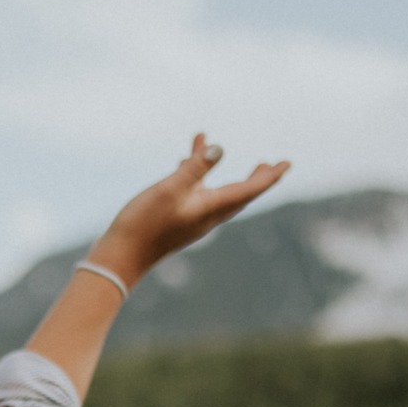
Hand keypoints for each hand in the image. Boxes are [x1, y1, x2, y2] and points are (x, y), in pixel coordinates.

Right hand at [87, 134, 289, 281]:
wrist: (120, 258)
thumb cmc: (144, 224)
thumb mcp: (169, 190)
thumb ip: (194, 169)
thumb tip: (219, 148)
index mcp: (210, 209)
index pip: (248, 190)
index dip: (269, 176)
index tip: (286, 164)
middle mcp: (206, 215)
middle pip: (239, 194)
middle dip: (255, 178)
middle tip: (271, 164)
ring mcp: (190, 218)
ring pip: (213, 190)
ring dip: (219, 171)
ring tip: (216, 150)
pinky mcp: (174, 219)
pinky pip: (191, 192)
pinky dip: (192, 174)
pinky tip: (181, 162)